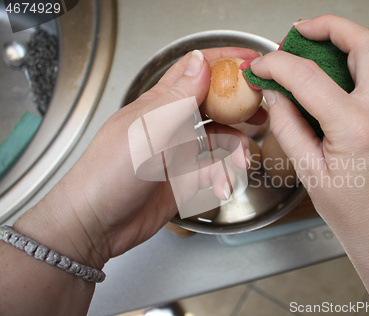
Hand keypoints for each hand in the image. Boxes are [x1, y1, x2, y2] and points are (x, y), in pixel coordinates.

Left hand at [14, 47, 263, 269]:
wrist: (97, 225)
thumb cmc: (109, 173)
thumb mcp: (148, 130)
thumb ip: (178, 98)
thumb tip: (200, 61)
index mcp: (159, 105)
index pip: (193, 71)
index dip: (222, 61)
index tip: (250, 61)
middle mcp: (171, 125)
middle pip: (214, 105)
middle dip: (239, 107)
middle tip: (260, 112)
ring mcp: (179, 153)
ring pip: (220, 140)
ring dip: (236, 148)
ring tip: (243, 161)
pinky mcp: (185, 179)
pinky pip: (215, 171)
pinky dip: (223, 177)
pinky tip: (221, 186)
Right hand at [250, 15, 368, 258]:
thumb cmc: (352, 213)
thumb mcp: (309, 172)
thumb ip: (289, 126)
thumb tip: (275, 93)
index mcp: (354, 128)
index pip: (308, 77)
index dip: (277, 64)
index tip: (261, 64)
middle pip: (361, 44)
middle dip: (327, 27)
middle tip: (299, 30)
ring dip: (354, 36)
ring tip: (326, 40)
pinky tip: (359, 56)